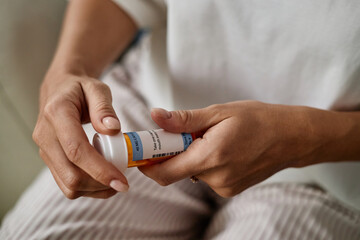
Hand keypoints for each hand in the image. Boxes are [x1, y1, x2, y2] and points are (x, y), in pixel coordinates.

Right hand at [33, 71, 128, 198]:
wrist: (59, 89)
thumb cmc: (80, 88)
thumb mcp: (97, 89)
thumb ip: (104, 108)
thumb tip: (113, 129)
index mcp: (56, 114)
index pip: (76, 150)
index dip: (100, 170)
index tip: (122, 181)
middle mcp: (45, 135)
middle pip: (71, 174)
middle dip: (100, 184)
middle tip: (123, 183)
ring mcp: (45, 150)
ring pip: (68, 184)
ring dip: (94, 189)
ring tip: (115, 180)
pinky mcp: (49, 159)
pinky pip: (66, 183)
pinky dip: (87, 188)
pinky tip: (103, 180)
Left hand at [140, 101, 324, 196]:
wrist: (291, 137)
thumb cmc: (258, 119)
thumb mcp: (220, 112)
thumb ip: (184, 120)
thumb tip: (155, 117)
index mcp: (211, 156)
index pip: (165, 171)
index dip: (147, 163)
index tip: (142, 150)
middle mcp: (216, 178)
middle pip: (176, 171)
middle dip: (171, 153)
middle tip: (179, 133)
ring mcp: (224, 187)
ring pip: (191, 173)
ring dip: (191, 156)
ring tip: (210, 137)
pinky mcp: (230, 189)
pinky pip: (206, 176)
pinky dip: (204, 162)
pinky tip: (221, 148)